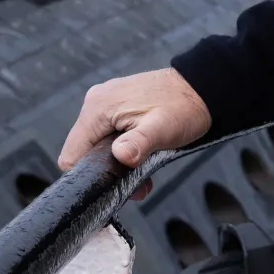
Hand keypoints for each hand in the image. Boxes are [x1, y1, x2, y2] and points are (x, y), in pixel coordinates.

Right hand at [58, 68, 211, 170]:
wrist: (201, 88)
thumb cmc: (184, 107)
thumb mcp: (163, 129)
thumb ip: (139, 144)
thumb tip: (121, 156)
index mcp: (98, 107)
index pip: (72, 154)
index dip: (88, 175)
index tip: (112, 185)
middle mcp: (96, 103)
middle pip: (84, 151)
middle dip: (106, 172)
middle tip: (137, 184)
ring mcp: (105, 104)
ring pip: (97, 146)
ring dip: (117, 164)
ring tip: (144, 175)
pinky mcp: (116, 108)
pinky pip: (108, 136)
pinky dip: (122, 151)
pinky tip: (142, 159)